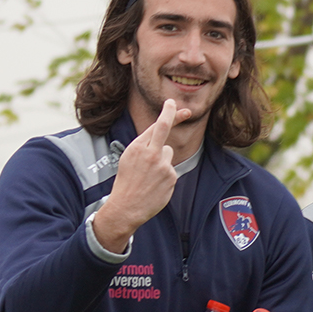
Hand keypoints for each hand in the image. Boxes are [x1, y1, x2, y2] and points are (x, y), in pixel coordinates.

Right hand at [91, 100, 190, 252]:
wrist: (126, 207)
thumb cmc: (126, 183)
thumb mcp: (128, 159)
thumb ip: (144, 146)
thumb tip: (159, 135)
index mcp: (137, 147)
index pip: (155, 125)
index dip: (167, 113)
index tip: (171, 104)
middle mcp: (150, 153)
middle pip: (165, 128)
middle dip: (174, 114)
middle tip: (186, 110)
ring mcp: (163, 165)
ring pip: (168, 153)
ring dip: (162, 161)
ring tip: (149, 176)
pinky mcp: (171, 177)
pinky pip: (171, 170)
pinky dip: (165, 176)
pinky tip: (154, 185)